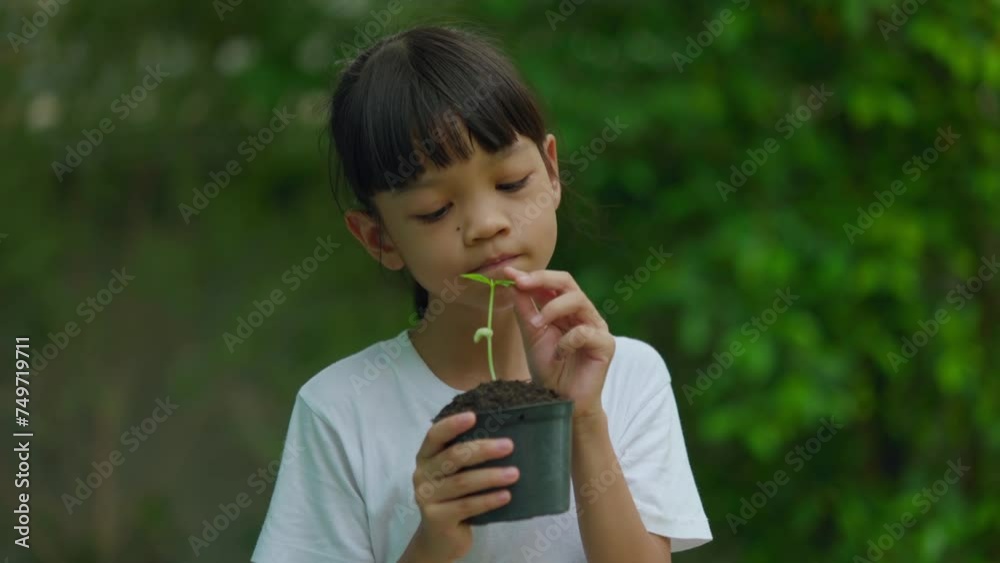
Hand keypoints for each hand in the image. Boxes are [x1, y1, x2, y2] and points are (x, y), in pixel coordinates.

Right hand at [408, 412, 519, 561]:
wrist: (440, 538)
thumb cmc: (454, 497)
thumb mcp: (455, 474)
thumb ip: (467, 457)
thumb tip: (505, 436)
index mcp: (425, 457)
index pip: (435, 435)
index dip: (452, 425)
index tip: (474, 416)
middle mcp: (421, 474)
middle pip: (453, 457)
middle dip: (482, 450)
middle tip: (509, 446)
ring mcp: (426, 497)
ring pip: (462, 482)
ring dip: (491, 476)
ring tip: (514, 473)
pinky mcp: (436, 518)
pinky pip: (466, 506)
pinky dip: (488, 500)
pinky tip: (506, 496)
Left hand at [502, 266, 614, 419]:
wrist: (561, 400)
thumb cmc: (549, 368)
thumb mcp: (531, 335)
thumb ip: (525, 310)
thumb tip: (514, 283)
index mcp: (566, 309)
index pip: (553, 284)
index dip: (532, 276)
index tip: (509, 274)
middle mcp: (583, 313)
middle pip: (568, 283)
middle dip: (543, 280)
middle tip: (521, 283)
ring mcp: (597, 327)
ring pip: (578, 300)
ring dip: (552, 309)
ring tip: (537, 324)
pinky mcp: (606, 344)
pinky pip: (585, 332)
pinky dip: (567, 341)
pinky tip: (560, 355)